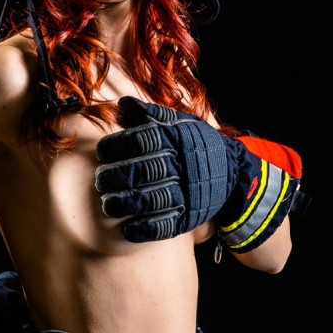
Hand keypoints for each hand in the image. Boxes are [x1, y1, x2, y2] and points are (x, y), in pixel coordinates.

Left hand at [95, 97, 235, 242]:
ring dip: (128, 204)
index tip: (102, 151)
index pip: (144, 140)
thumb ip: (152, 115)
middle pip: (146, 171)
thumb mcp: (180, 124)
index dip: (119, 145)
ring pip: (154, 200)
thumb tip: (123, 104)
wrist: (233, 172)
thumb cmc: (197, 144)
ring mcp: (189, 194)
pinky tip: (127, 229)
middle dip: (119, 177)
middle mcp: (184, 166)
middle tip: (100, 181)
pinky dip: (145, 229)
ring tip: (109, 205)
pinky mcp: (190, 217)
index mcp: (179, 140)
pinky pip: (166, 226)